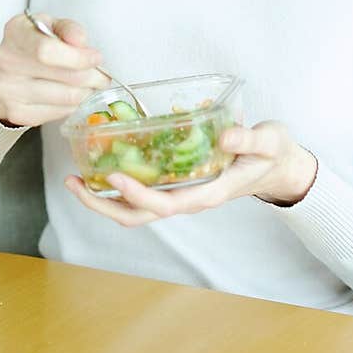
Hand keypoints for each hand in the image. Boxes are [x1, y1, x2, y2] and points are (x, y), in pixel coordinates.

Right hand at [0, 13, 106, 127]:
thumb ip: (68, 29)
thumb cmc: (34, 43)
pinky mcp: (17, 113)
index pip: (48, 51)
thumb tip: (81, 41)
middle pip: (63, 77)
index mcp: (15, 33)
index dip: (78, 57)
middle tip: (102, 76)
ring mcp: (9, 91)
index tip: (96, 58)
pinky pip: (59, 113)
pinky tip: (70, 95)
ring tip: (89, 85)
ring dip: (86, 92)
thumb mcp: (51, 26)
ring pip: (66, 98)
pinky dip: (72, 105)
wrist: (6, 71)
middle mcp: (6, 62)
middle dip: (91, 77)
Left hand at [65, 121, 316, 225]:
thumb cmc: (273, 153)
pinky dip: (117, 186)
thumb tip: (227, 136)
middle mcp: (188, 199)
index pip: (166, 204)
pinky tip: (100, 167)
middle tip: (73, 182)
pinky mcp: (176, 184)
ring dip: (103, 198)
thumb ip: (250, 140)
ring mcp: (180, 194)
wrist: (278, 165)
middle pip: (139, 215)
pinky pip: (141, 193)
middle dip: (104, 203)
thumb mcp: (269, 142)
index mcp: (207, 193)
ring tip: (74, 178)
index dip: (139, 196)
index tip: (116, 178)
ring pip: (135, 210)